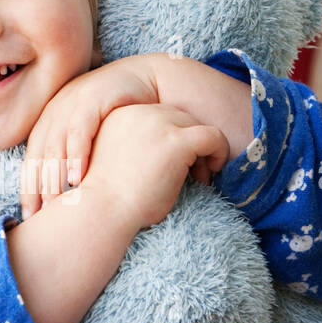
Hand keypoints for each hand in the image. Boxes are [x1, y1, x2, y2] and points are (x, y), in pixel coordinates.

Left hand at [19, 56, 158, 218]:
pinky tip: (76, 177)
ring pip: (54, 144)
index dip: (28, 188)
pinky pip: (79, 129)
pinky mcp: (92, 97)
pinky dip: (75, 154)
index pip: (32, 159)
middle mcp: (55, 110)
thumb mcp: (92, 137)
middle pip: (39, 154)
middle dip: (38, 186)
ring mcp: (71, 101)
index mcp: (49, 121)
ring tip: (54, 202)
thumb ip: (75, 159)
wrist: (147, 79)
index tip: (30, 216)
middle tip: (40, 214)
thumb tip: (62, 198)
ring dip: (53, 175)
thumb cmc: (119, 115)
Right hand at [81, 103, 231, 232]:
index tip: (171, 167)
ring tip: (199, 177)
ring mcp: (160, 125)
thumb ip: (139, 146)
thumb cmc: (108, 199)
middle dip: (189, 145)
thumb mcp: (118, 160)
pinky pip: (213, 137)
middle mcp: (140, 112)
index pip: (160, 116)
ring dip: (202, 151)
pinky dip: (219, 152)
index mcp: (122, 114)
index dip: (171, 140)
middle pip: (181, 118)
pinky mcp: (177, 141)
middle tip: (190, 175)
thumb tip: (167, 153)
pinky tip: (212, 171)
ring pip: (197, 126)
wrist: (102, 210)